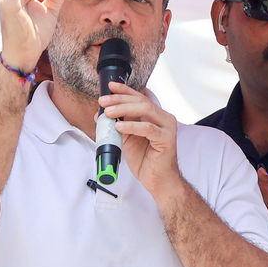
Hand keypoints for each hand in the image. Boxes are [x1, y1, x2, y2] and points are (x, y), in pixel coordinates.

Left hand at [99, 82, 179, 197]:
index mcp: (156, 116)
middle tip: (103, 101)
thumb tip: (100, 114)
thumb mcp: (127, 138)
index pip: (139, 98)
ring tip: (108, 113)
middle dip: (119, 100)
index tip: (110, 86)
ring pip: (145, 110)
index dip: (125, 91)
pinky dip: (132, 126)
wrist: (157, 180)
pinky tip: (119, 127)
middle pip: (141, 101)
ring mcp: (167, 128)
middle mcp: (163, 118)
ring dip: (124, 109)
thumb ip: (118, 124)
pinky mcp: (166, 139)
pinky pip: (147, 128)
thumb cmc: (145, 159)